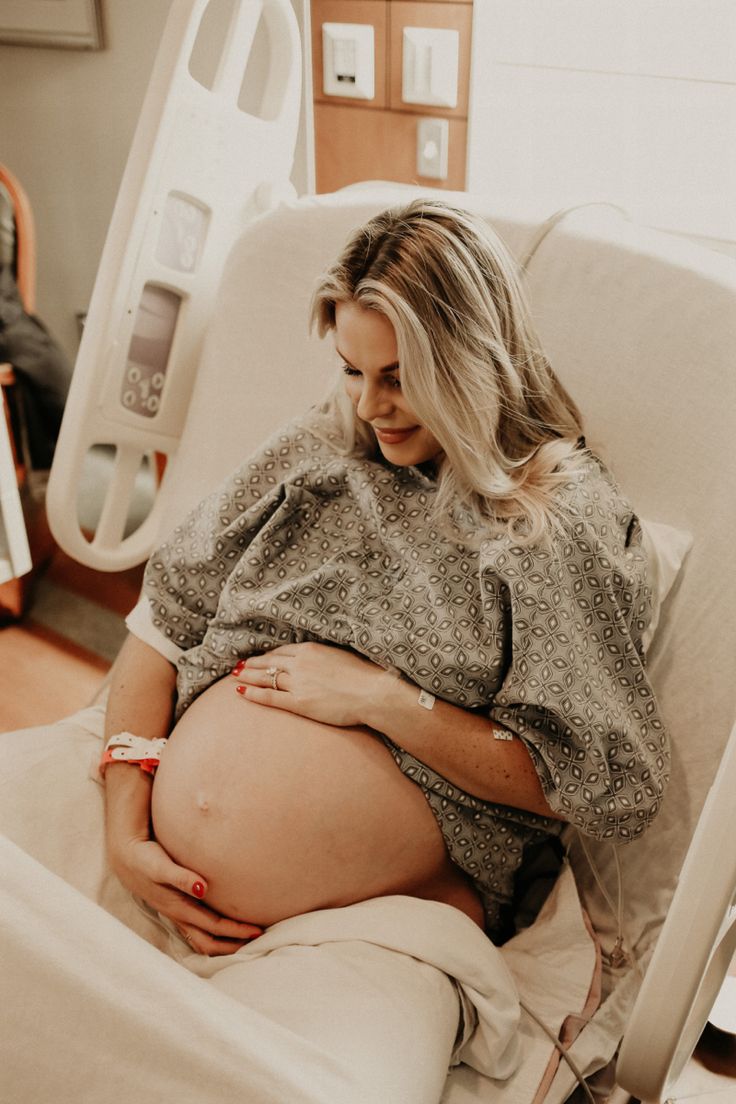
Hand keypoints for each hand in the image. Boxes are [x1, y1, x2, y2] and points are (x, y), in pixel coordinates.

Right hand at [109, 835, 262, 955]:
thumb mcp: (161, 865)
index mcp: (178, 907)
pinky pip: (197, 930)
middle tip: (259, 939)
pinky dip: (212, 934)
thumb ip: (181, 877)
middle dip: (234, 944)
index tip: (257, 930)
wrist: (125, 856)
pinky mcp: (175, 907)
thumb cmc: (145, 859)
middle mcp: (178, 915)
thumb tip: (203, 888)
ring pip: (203, 938)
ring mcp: (176, 913)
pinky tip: (224, 929)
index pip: (213, 926)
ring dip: (224, 942)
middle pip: (209, 941)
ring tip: (246, 939)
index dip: (235, 931)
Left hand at [231, 642, 387, 726]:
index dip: (268, 655)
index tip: (259, 658)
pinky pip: (270, 697)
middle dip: (253, 664)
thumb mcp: (343, 656)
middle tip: (239, 666)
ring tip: (236, 677)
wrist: (372, 693)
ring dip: (248, 677)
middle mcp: (301, 663)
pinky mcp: (299, 702)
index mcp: (312, 649)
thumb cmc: (365, 676)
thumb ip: (325, 657)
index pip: (282, 651)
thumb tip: (321, 660)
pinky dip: (253, 694)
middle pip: (269, 662)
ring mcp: (298, 683)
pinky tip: (241, 692)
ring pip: (266, 678)